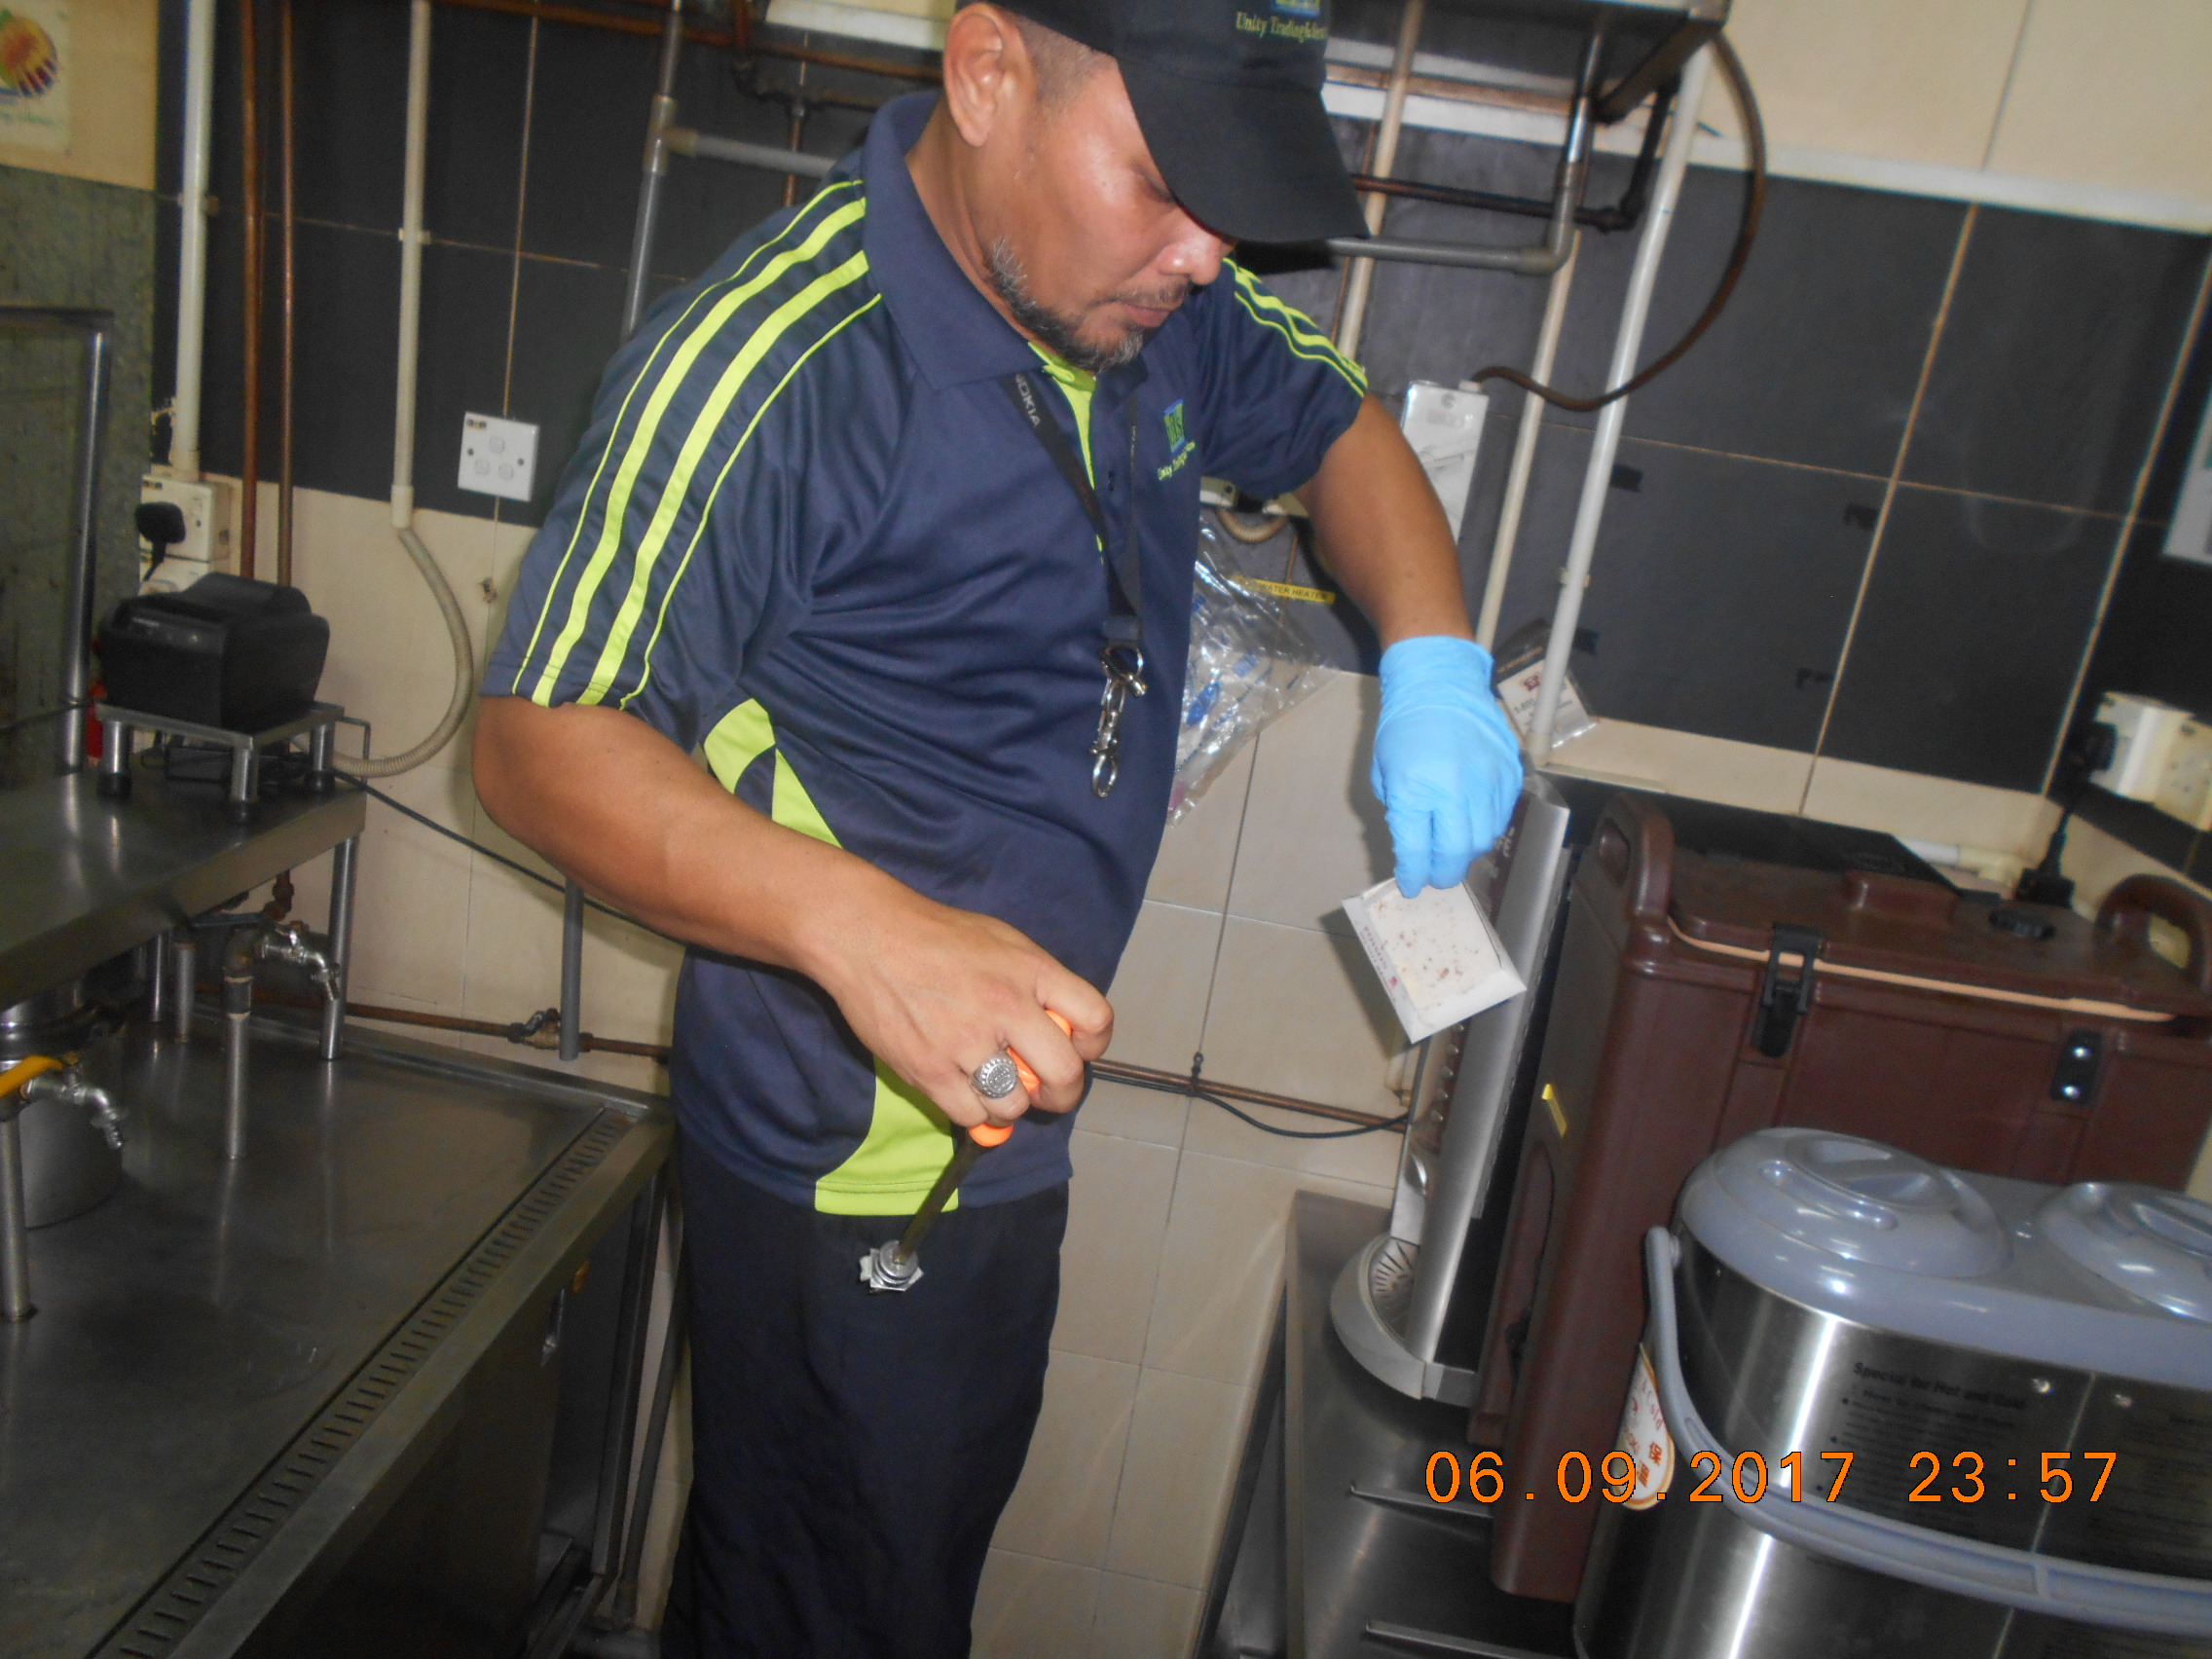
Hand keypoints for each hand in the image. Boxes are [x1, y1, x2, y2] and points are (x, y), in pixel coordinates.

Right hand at [803, 877, 1112, 1130]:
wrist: (868, 936)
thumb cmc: (938, 937)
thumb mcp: (1003, 941)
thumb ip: (1037, 984)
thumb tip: (1060, 1033)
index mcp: (1032, 971)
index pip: (1096, 1020)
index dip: (1094, 1045)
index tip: (1078, 1049)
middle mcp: (1007, 1007)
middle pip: (1065, 1075)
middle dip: (1062, 1093)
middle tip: (1046, 1091)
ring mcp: (967, 1041)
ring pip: (1014, 1103)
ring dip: (1010, 1103)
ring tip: (995, 1088)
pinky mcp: (929, 1069)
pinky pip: (970, 1115)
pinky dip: (973, 1112)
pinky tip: (964, 1091)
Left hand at [1369, 635, 1523, 897]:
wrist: (1440, 683)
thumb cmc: (1403, 726)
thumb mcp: (1385, 771)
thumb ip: (1400, 811)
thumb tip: (1414, 844)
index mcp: (1416, 788)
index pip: (1417, 851)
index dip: (1414, 875)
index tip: (1411, 885)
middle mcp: (1455, 789)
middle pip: (1456, 854)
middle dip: (1443, 873)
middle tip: (1435, 875)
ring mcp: (1487, 781)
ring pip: (1484, 839)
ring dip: (1467, 852)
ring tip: (1453, 848)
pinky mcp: (1509, 773)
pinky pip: (1502, 816)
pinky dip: (1486, 828)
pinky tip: (1472, 822)